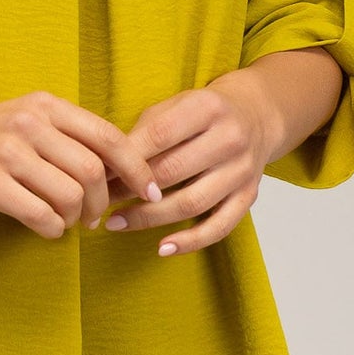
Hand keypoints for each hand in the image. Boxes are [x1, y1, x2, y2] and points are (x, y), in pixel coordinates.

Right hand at [0, 92, 163, 240]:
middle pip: (93, 171)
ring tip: (63, 223)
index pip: (109, 137)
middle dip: (101, 203)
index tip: (149, 192)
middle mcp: (28, 123)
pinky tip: (42, 228)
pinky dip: (50, 229)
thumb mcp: (20, 122)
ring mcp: (6, 151)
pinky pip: (39, 215)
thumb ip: (62, 137)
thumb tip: (115, 171)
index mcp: (44, 106)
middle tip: (93, 219)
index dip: (137, 169)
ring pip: (70, 195)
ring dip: (74, 218)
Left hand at [97, 72, 280, 254]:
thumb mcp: (174, 106)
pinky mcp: (249, 196)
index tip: (97, 175)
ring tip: (117, 223)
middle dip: (129, 190)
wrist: (256, 116)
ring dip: (148, 218)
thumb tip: (105, 167)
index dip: (125, 158)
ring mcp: (242, 170)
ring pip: (191, 203)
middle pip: (172, 172)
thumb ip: (143, 132)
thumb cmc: (201, 114)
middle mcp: (229, 138)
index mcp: (206, 108)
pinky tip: (162, 248)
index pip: (159, 135)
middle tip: (100, 201)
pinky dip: (190, 241)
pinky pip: (219, 227)